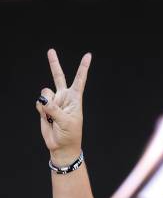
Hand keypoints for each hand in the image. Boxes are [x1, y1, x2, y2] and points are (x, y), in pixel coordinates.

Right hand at [35, 49, 91, 164]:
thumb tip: (42, 99)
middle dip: (54, 64)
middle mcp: (64, 98)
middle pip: (58, 77)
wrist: (61, 147)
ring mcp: (54, 102)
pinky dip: (41, 110)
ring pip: (45, 92)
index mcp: (75, 100)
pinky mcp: (44, 108)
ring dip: (46, 103)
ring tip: (52, 116)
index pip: (80, 81)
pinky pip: (39, 103)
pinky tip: (47, 118)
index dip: (83, 68)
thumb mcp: (66, 122)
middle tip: (51, 51)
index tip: (88, 56)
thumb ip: (54, 109)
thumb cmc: (70, 135)